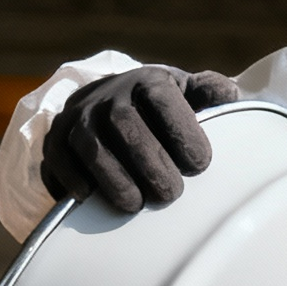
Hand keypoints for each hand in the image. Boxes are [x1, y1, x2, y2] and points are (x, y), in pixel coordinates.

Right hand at [41, 66, 243, 212]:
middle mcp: (109, 96)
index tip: (200, 164)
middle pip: (125, 125)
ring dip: (115, 179)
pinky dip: (75, 181)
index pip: (162, 98)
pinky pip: (60, 161)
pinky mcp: (56, 142)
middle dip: (150, 163)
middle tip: (171, 193)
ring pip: (92, 147)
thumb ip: (210, 94)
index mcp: (148, 82)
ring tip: (137, 204)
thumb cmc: (160, 112)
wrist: (108, 106)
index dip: (182, 131)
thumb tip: (230, 96)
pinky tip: (92, 199)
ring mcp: (79, 118)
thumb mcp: (188, 96)